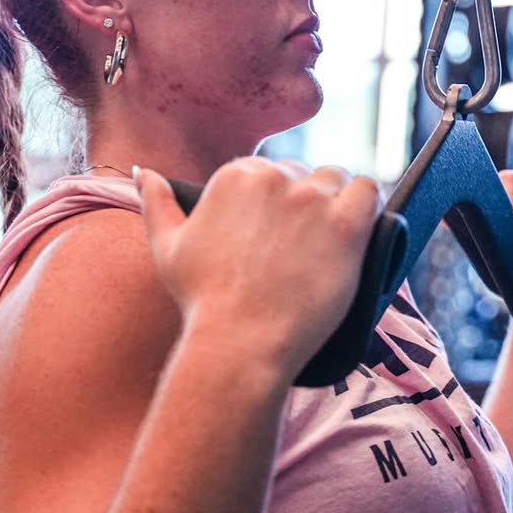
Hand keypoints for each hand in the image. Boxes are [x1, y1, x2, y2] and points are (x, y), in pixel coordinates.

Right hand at [134, 157, 382, 377]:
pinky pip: (369, 192)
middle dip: (303, 202)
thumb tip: (143, 171)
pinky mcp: (345, 224)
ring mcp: (311, 199)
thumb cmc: (202, 300)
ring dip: (335, 201)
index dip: (273, 201)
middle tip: (300, 245)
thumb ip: (155, 201)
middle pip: (302, 174)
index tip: (274, 234)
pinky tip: (360, 225)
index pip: (267, 170)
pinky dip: (367, 205)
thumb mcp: (166, 247)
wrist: (240, 341)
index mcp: (235, 176)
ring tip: (329, 238)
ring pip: (336, 180)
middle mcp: (274, 177)